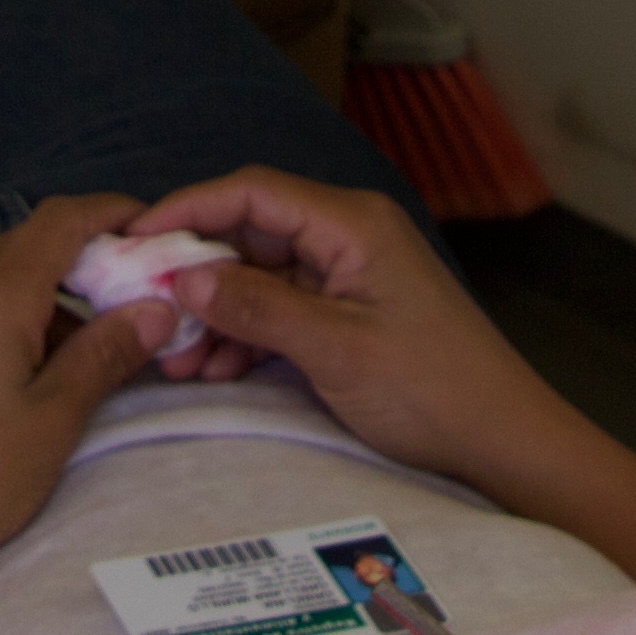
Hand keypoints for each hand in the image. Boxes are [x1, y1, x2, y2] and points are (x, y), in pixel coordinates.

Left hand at [0, 196, 172, 634]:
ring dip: (48, 294)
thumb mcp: (55, 417)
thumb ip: (106, 353)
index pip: (60, 220)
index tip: (150, 230)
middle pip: (29, 243)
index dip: (110, 213)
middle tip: (132, 299)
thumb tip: (155, 309)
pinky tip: (33, 366)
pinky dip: (11, 313)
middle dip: (85, 259)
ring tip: (88, 350)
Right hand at [129, 168, 635, 588]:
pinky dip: (244, 336)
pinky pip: (279, 310)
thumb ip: (257, 308)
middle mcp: (347, 237)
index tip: (134, 238)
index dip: (186, 208)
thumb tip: (184, 279)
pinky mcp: (348, 315)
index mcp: (352, 224)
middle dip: (194, 274)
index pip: (251, 192)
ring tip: (176, 360)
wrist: (501, 442)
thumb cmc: (434, 390)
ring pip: (258, 278)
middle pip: (249, 234)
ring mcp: (348, 277)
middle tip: (145, 312)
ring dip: (215, 314)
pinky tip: (213, 370)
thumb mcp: (336, 350)